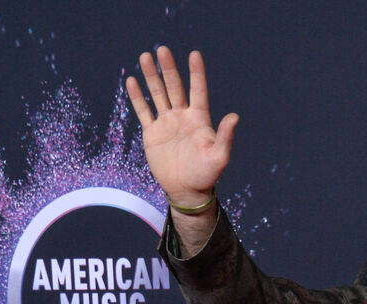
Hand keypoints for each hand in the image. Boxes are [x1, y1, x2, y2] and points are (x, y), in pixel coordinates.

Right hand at [125, 46, 237, 204]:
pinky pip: (144, 111)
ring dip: (152, 76)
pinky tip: (132, 80)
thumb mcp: (219, 157)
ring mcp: (167, 123)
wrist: (186, 191)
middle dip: (168, 69)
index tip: (194, 54)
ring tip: (145, 56)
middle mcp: (183, 117)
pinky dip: (137, 97)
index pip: (198, 91)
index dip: (197, 73)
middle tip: (162, 49)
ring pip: (158, 94)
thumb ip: (225, 136)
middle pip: (175, 87)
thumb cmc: (206, 175)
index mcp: (200, 120)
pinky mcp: (153, 133)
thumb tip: (234, 116)